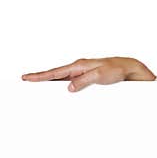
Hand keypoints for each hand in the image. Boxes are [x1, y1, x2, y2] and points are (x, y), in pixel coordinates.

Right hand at [22, 57, 156, 91]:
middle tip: (27, 81)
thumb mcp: (100, 76)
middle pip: (56, 75)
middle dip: (42, 79)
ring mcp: (83, 73)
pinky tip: (63, 91)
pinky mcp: (89, 78)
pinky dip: (65, 86)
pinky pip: (73, 82)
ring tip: (40, 86)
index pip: (55, 72)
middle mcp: (79, 68)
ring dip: (53, 83)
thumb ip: (83, 81)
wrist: (130, 68)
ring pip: (64, 79)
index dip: (40, 76)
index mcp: (79, 65)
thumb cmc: (117, 69)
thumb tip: (69, 88)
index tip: (26, 78)